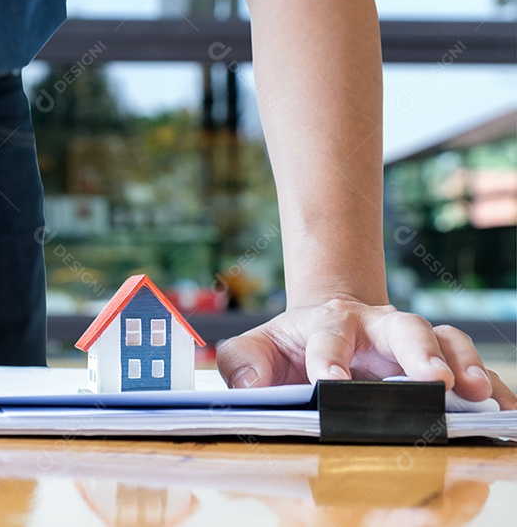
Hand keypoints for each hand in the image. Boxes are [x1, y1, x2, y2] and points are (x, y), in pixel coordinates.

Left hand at [216, 297, 516, 408]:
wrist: (327, 326)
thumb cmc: (289, 345)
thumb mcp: (255, 347)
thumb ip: (242, 363)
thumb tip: (251, 386)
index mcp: (330, 321)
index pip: (329, 334)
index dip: (328, 356)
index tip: (328, 381)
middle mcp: (379, 326)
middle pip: (403, 326)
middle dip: (417, 351)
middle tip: (429, 379)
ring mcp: (414, 342)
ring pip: (445, 341)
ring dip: (462, 365)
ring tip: (474, 394)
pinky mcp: (440, 363)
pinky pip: (473, 370)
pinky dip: (492, 388)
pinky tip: (501, 411)